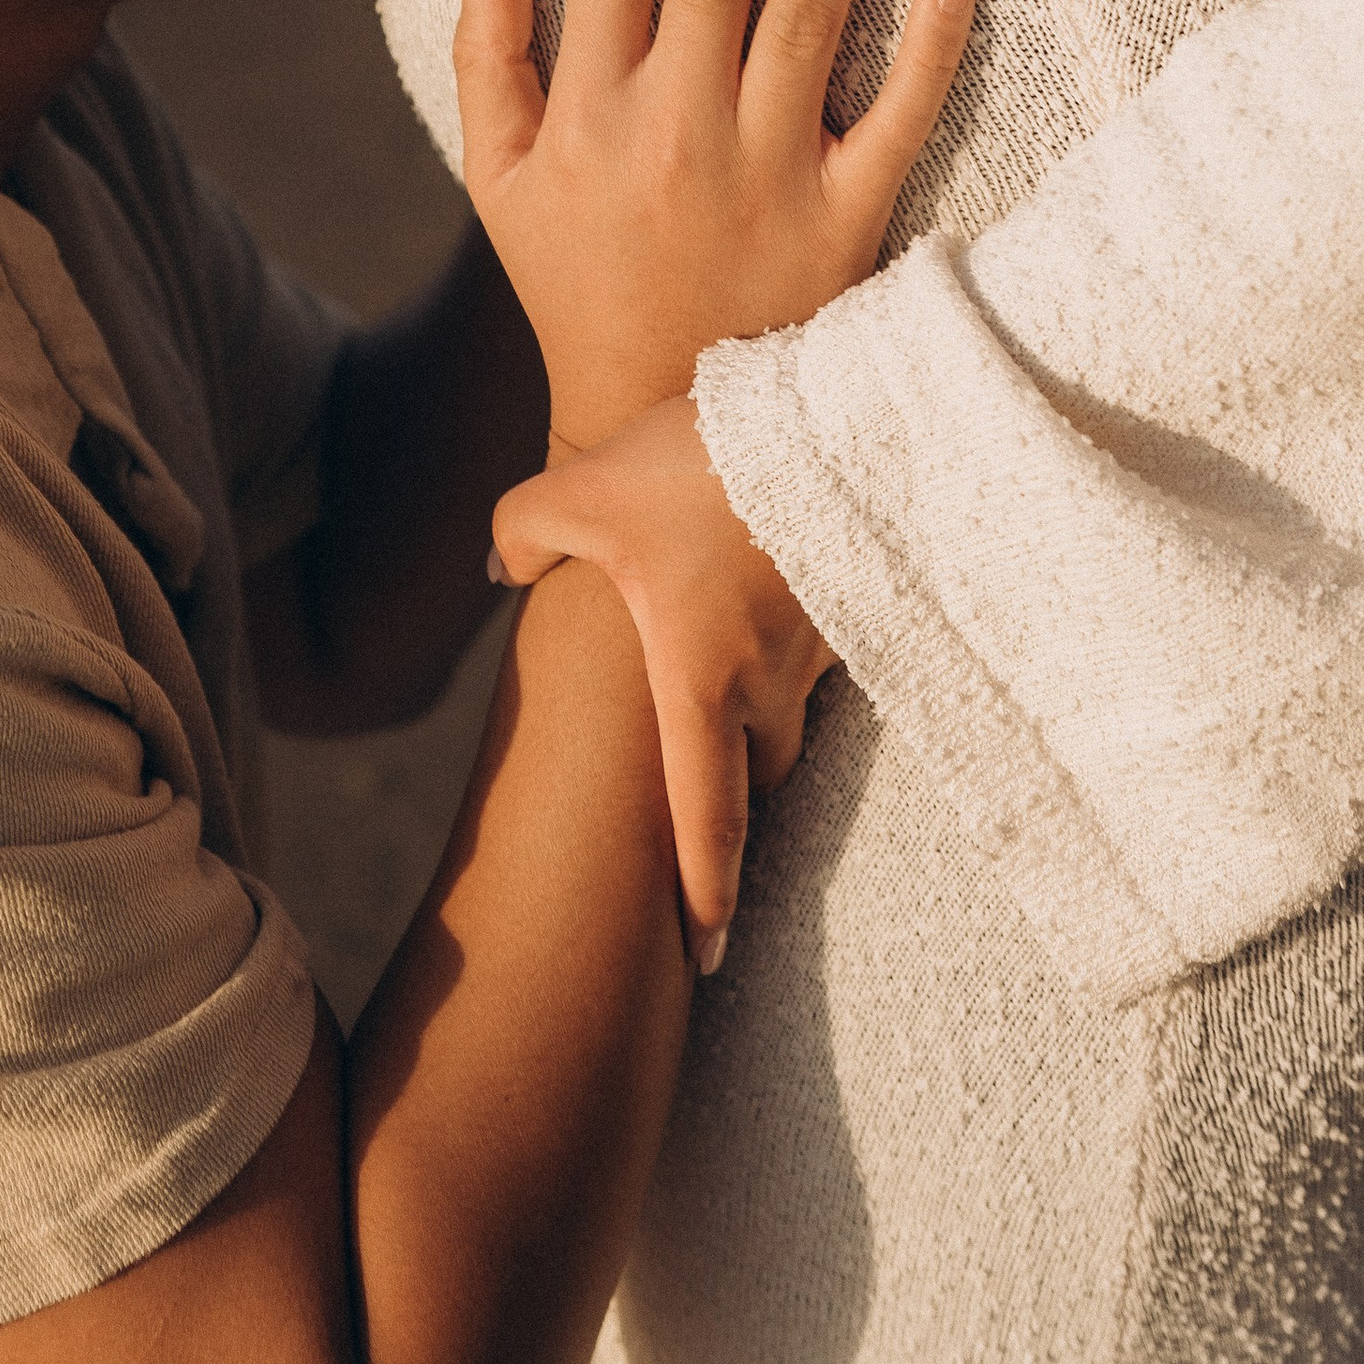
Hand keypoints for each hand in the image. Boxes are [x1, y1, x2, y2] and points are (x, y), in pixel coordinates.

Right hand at [454, 0, 974, 448]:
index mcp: (592, 111)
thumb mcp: (500, 180)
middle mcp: (677, 129)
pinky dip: (932, 46)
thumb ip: (488, 54)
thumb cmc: (579, 283)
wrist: (659, 421)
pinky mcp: (844, 222)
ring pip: (809, 14)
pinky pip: (897, 120)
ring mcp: (768, 172)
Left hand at [490, 395, 831, 967]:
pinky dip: (807, 644)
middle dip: (736, 784)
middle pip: (760, 770)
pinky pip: (834, 653)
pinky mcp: (870, 599)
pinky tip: (790, 596)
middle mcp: (772, 684)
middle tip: (710, 792)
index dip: (705, 896)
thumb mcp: (584, 487)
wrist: (837, 406)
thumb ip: (523, 532)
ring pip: (799, 712)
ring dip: (771, 708)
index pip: (706, 818)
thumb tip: (493, 568)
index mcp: (701, 681)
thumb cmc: (701, 459)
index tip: (708, 956)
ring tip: (743, 665)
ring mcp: (831, 646)